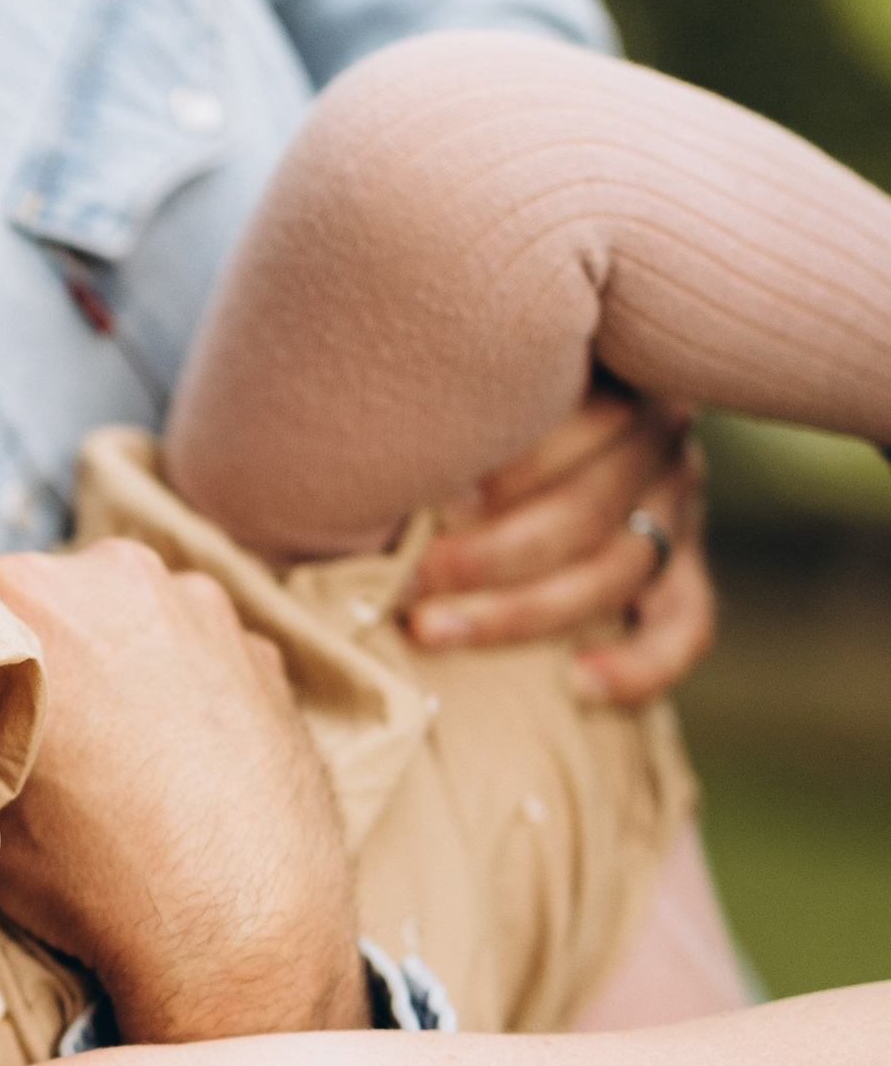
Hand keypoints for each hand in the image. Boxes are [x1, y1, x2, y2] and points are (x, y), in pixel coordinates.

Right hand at [0, 537, 364, 1041]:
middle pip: (52, 597)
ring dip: (113, 665)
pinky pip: (196, 655)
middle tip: (36, 732)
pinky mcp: (261, 651)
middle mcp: (120, 576)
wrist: (236, 927)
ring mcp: (202, 607)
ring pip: (129, 620)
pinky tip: (173, 760)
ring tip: (113, 754)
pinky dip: (180, 690)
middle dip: (40, 652)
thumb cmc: (92, 874)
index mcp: (31, 596)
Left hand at [405, 388, 712, 707]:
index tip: (430, 500)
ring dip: (520, 611)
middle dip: (487, 555)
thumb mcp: (482, 403)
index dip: (506, 470)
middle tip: (409, 582)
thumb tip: (381, 472)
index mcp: (611, 381)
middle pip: (585, 509)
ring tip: (433, 631)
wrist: (558, 463)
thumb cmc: (480, 423)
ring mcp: (677, 510)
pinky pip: (685, 629)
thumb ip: (457, 422)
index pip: (578, 422)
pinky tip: (579, 685)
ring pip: (618, 569)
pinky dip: (638, 666)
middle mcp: (656, 443)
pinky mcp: (684, 574)